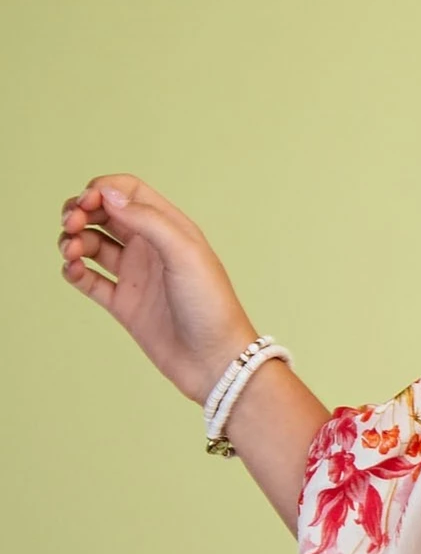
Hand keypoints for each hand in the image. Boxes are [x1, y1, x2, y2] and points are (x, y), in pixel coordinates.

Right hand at [58, 174, 259, 404]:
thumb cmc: (211, 306)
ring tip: (71, 252)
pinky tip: (73, 270)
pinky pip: (90, 280)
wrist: (216, 362)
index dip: (102, 190)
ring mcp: (135, 276)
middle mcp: (150, 247)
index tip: (87, 203)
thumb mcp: (185, 253)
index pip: (127, 191)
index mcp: (168, 228)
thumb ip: (147, 220)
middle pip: (103, 214)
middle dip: (80, 211)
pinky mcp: (124, 305)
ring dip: (73, 240)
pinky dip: (74, 271)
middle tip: (70, 223)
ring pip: (92, 244)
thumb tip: (108, 194)